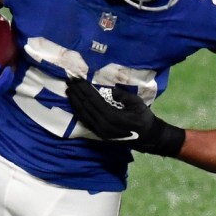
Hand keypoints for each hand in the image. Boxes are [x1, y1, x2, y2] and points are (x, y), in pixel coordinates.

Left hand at [66, 78, 184, 156]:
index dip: (85, 89)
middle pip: (86, 106)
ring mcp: (100, 131)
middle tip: (69, 81)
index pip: (94, 100)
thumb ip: (124, 96)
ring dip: (75, 102)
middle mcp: (103, 125)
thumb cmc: (143, 117)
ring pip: (83, 115)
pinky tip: (74, 105)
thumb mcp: (138, 104)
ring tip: (68, 90)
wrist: (147, 136)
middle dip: (77, 92)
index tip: (77, 78)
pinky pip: (85, 122)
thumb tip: (110, 89)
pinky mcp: (99, 135)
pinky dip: (78, 112)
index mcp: (113, 117)